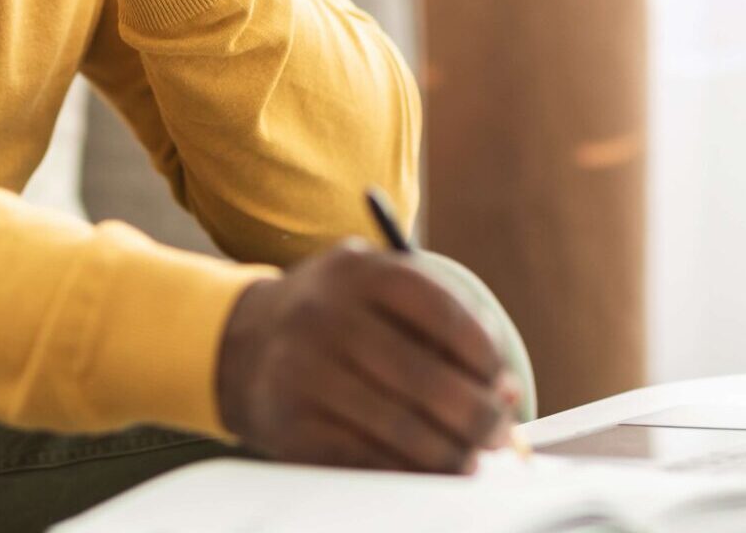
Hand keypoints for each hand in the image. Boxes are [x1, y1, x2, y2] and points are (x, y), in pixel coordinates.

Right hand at [214, 244, 519, 472]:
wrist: (241, 344)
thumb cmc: (337, 320)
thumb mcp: (376, 292)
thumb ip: (440, 325)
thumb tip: (504, 391)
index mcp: (358, 271)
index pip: (442, 314)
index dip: (484, 357)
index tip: (504, 385)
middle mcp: (325, 316)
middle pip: (425, 378)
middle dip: (477, 416)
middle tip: (498, 436)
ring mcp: (302, 372)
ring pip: (399, 428)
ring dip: (449, 454)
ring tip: (470, 461)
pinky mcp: (290, 425)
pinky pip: (364, 461)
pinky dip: (406, 474)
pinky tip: (427, 474)